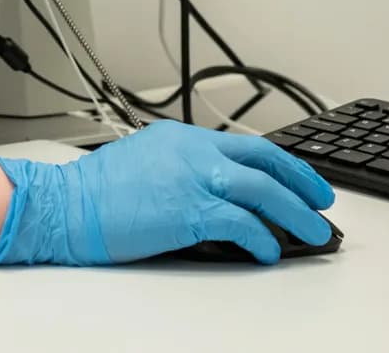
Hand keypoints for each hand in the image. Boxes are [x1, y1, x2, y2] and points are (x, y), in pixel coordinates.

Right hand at [0, 120, 334, 265]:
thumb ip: (181, 167)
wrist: (65, 205)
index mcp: (183, 138)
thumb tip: (213, 189)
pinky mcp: (188, 210)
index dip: (283, 162)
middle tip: (324, 202)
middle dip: (301, 181)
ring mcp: (193, 179)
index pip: (247, 144)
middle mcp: (194, 152)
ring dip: (295, 213)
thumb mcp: (144, 161)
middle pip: (265, 161)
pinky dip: (261, 237)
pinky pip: (241, 223)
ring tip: (314, 233)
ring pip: (263, 190)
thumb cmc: (95, 191)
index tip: (301, 177)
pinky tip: (269, 251)